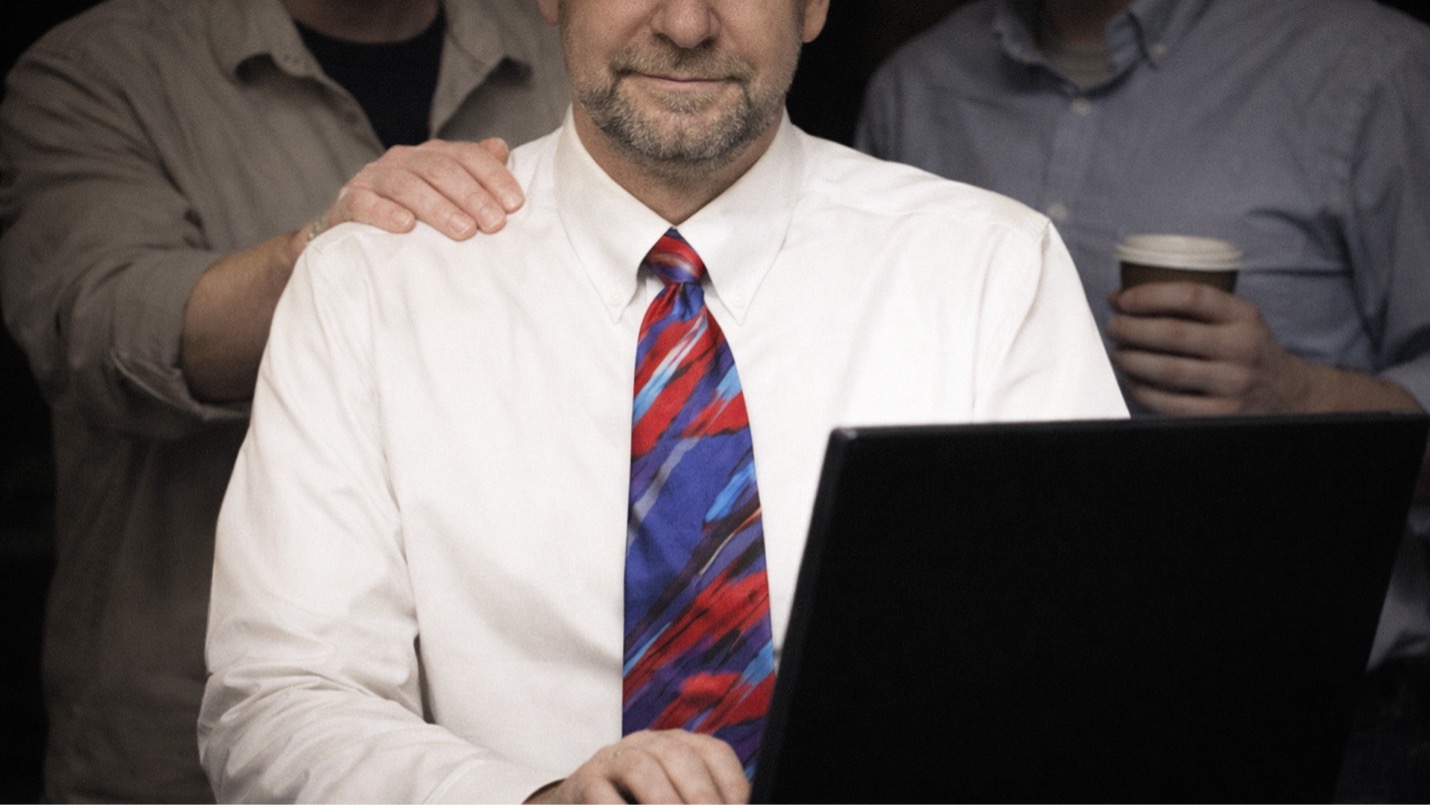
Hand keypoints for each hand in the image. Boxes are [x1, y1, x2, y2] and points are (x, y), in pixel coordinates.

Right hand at [308, 137, 523, 244]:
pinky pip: (365, 203)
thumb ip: (471, 171)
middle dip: (472, 196)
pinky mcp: (349, 201)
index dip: (493, 176)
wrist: (352, 232)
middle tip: (494, 224)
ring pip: (407, 185)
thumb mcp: (443, 194)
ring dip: (438, 208)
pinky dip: (385, 213)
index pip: (466, 155)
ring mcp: (374, 178)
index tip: (514, 205)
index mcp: (430, 155)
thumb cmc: (409, 214)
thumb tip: (500, 147)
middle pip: (440, 169)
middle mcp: (403, 160)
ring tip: (464, 231)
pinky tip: (405, 226)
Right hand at [525, 730, 749, 804]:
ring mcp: (615, 758)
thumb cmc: (639, 801)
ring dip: (663, 801)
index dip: (731, 782)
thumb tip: (738, 806)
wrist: (582, 798)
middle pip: (679, 755)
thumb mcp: (676, 794)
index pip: (713, 752)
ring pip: (641, 767)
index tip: (739, 808)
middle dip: (700, 794)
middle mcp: (649, 744)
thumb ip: (700, 797)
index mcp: (680, 745)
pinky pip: (601, 793)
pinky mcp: (585, 779)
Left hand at [1104, 281, 1312, 415]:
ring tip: (1117, 352)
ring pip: (1168, 370)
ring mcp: (1233, 384)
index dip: (1149, 296)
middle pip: (1172, 334)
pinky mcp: (1222, 414)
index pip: (1191, 297)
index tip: (1121, 299)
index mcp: (1243, 316)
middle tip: (1113, 327)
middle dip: (1131, 329)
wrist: (1290, 394)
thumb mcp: (1239, 318)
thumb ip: (1198, 306)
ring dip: (1132, 360)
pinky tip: (1132, 380)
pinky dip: (1143, 390)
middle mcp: (1241, 348)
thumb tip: (1127, 297)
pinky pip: (1171, 403)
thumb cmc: (1248, 348)